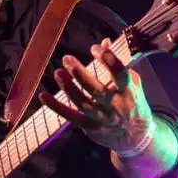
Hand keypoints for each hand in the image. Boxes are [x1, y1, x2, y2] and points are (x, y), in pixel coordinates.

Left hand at [39, 38, 153, 153]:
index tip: (95, 48)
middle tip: (66, 58)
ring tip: (57, 72)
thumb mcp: (130, 83)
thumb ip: (116, 63)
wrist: (134, 136)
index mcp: (128, 91)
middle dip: (81, 74)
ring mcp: (102, 118)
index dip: (109, 60)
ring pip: (83, 104)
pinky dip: (57, 107)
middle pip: (97, 90)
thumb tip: (105, 41)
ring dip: (69, 88)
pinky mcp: (90, 127)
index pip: (120, 74)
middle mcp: (116, 106)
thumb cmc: (130, 102)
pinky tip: (43, 96)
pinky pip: (72, 117)